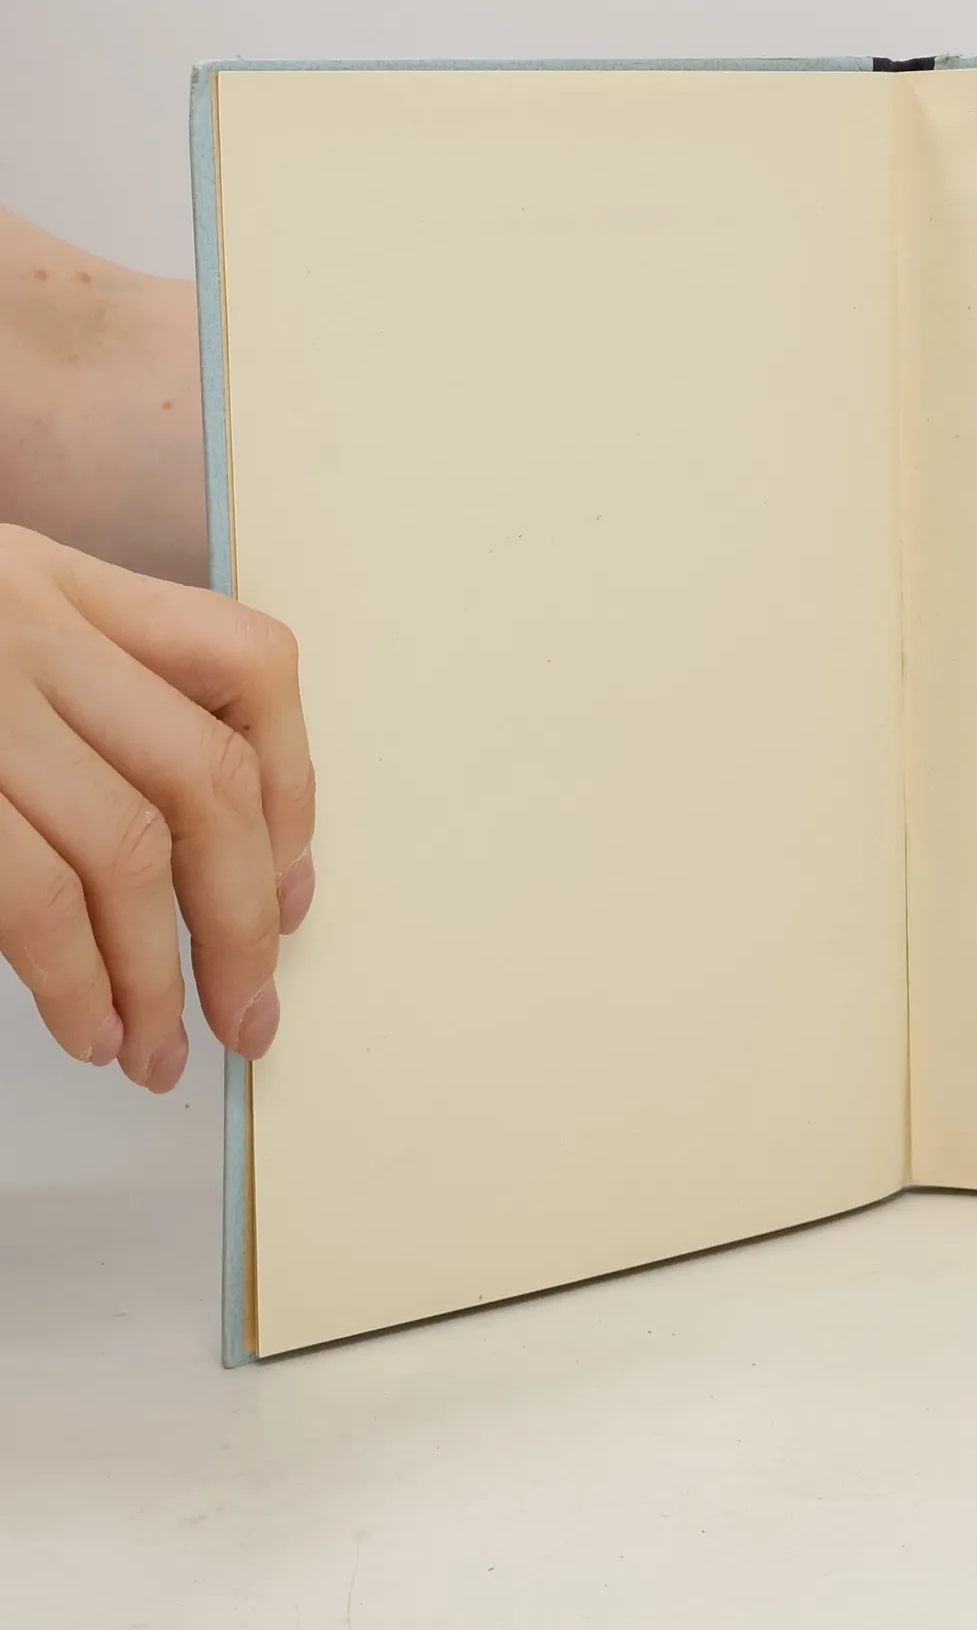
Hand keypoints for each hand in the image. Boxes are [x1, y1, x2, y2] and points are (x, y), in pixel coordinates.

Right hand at [0, 526, 313, 1089]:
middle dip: (244, 915)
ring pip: (127, 844)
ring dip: (159, 970)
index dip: (295, 790)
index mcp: (56, 579)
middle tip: (250, 1012)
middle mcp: (22, 618)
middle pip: (207, 777)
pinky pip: (28, 885)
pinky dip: (74, 975)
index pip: (248, 664)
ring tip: (159, 1049)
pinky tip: (83, 1026)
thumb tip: (209, 866)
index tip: (291, 892)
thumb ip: (77, 707)